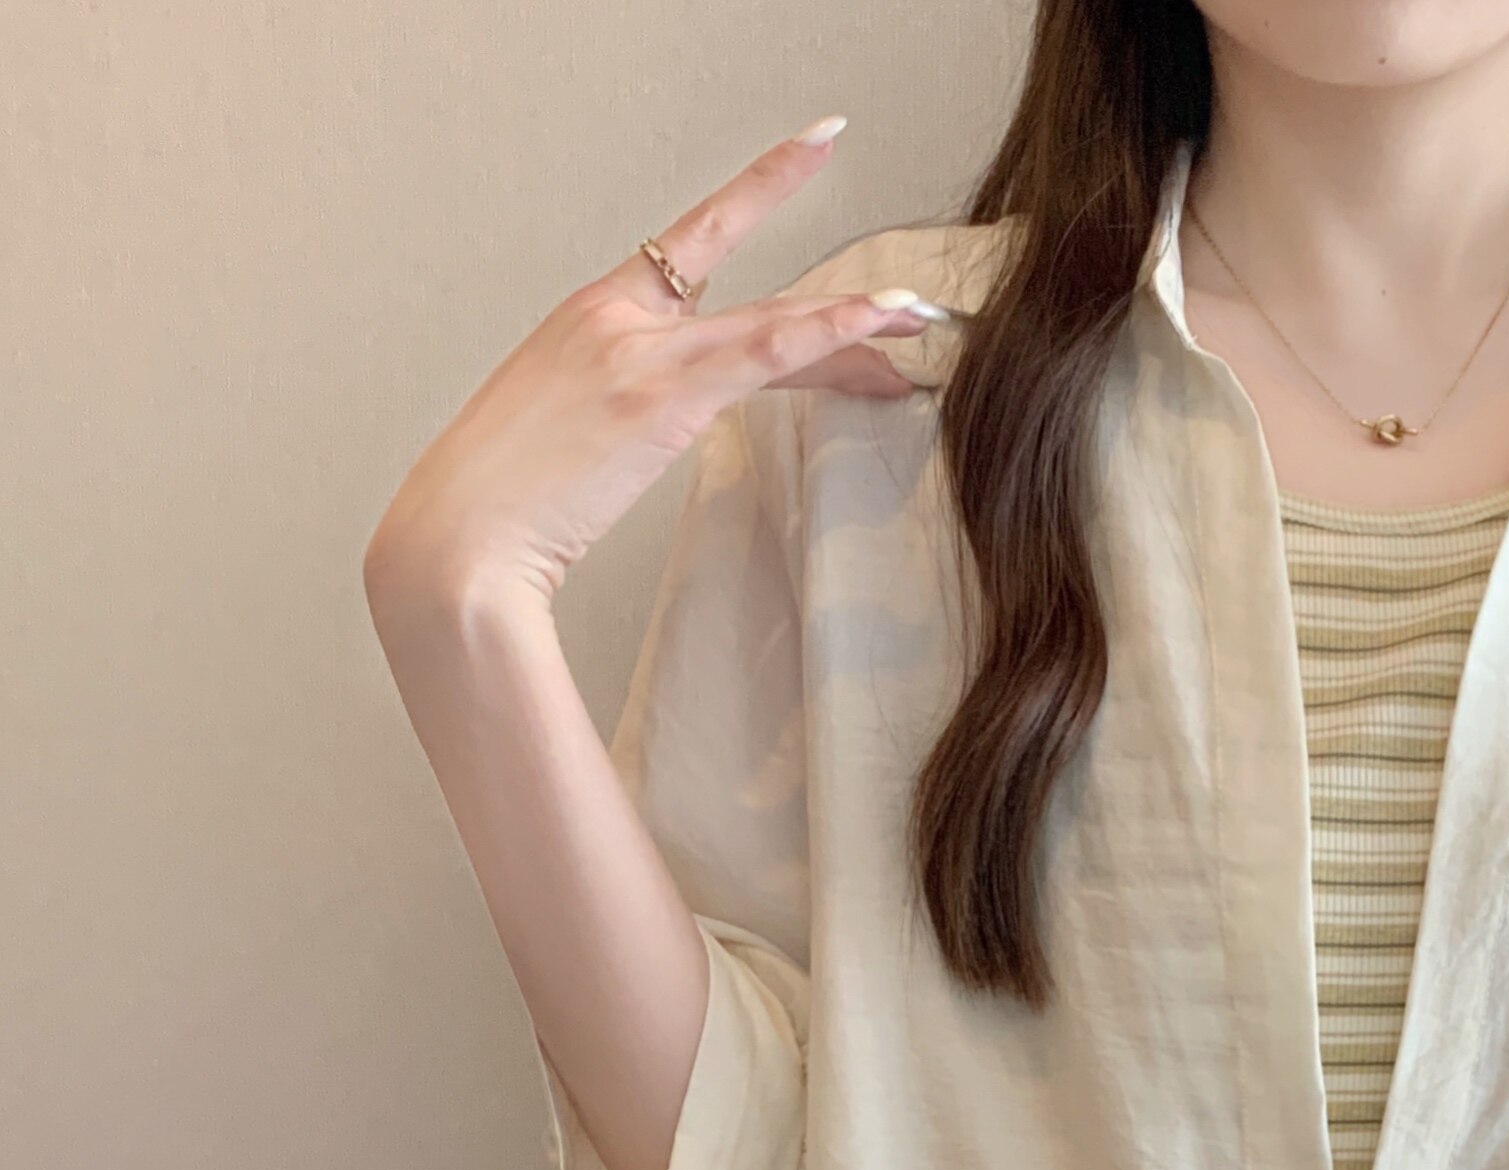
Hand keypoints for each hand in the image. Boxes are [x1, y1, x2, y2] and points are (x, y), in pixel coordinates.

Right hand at [362, 118, 940, 616]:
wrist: (458, 541)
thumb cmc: (499, 506)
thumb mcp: (560, 439)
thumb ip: (611, 417)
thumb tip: (642, 436)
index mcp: (589, 319)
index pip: (688, 245)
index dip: (754, 193)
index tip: (807, 156)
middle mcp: (615, 318)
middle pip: (749, 295)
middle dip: (832, 300)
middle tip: (903, 299)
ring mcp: (638, 353)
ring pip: (772, 323)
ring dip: (854, 323)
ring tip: (918, 319)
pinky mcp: (660, 397)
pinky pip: (766, 354)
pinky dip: (831, 335)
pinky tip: (880, 328)